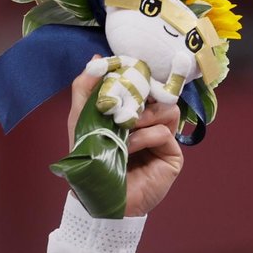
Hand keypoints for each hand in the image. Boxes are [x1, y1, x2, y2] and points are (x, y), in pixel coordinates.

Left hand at [66, 62, 183, 217]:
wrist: (97, 194)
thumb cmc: (89, 158)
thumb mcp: (80, 119)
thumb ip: (85, 89)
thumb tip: (96, 58)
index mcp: (132, 110)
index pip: (144, 84)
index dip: (136, 75)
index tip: (122, 71)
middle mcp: (150, 122)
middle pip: (159, 93)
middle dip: (139, 93)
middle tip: (123, 99)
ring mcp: (163, 139)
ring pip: (168, 110)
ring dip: (142, 116)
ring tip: (125, 128)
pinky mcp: (172, 156)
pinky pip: (165, 133)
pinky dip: (145, 137)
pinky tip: (129, 147)